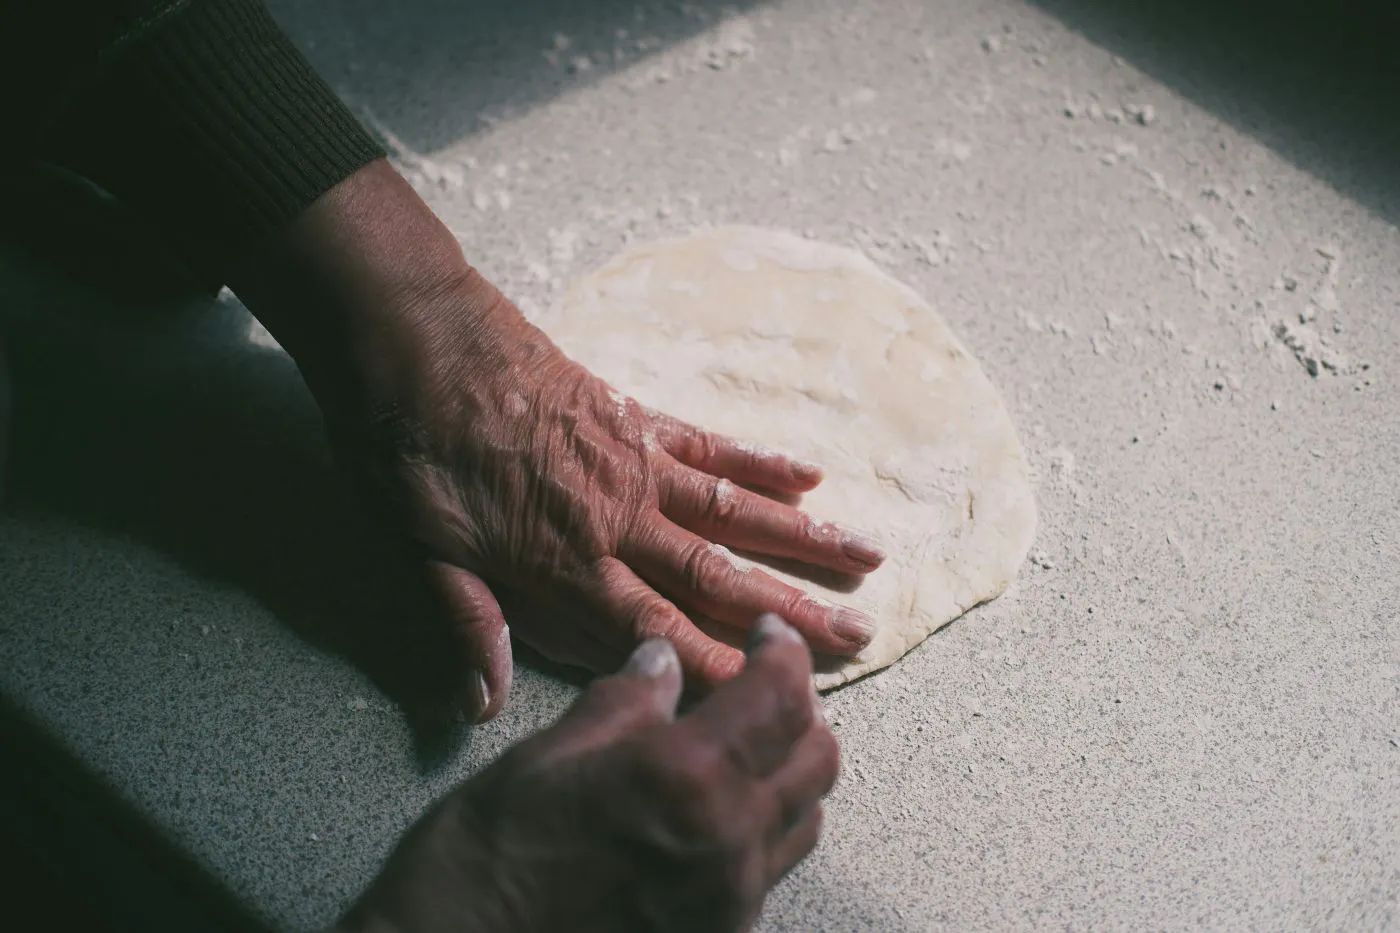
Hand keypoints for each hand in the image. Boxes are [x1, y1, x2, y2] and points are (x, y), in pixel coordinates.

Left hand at [231, 160, 884, 719]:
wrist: (412, 335)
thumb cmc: (403, 445)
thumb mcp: (412, 545)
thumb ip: (463, 619)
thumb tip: (483, 700)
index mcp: (562, 563)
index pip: (657, 633)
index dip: (720, 669)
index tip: (778, 697)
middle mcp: (616, 519)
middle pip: (718, 576)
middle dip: (790, 612)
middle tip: (861, 633)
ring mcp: (632, 463)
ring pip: (734, 510)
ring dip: (803, 538)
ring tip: (868, 557)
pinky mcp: (633, 415)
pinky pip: (710, 444)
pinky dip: (761, 460)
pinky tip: (810, 475)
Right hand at [335, 614, 838, 932]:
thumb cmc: (485, 856)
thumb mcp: (549, 754)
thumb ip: (625, 701)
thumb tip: (663, 661)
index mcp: (688, 776)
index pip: (779, 697)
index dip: (786, 654)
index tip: (771, 634)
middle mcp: (729, 841)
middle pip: (817, 758)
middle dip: (800, 710)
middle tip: (760, 684)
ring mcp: (730, 898)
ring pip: (804, 817)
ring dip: (789, 770)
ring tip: (745, 745)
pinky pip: (769, 869)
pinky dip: (762, 826)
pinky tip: (716, 810)